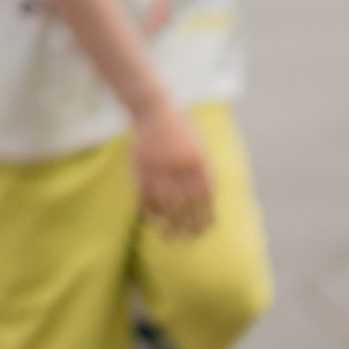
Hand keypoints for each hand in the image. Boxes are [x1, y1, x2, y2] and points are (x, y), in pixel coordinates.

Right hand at [130, 97, 214, 236]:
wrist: (155, 109)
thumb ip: (202, 173)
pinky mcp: (142, 166)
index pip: (205, 198)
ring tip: (167, 235)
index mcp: (199, 162)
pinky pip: (145, 194)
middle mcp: (181, 166)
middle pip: (186, 204)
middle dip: (187, 226)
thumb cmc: (180, 131)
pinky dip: (149, 209)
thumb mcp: (197, 148)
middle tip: (185, 240)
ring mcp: (160, 166)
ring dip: (166, 222)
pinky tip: (151, 219)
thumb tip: (207, 202)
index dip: (205, 217)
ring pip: (164, 203)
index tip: (203, 232)